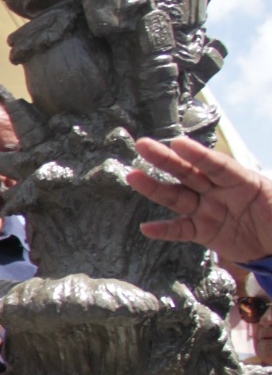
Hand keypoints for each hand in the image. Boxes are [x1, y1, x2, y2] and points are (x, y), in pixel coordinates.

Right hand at [127, 136, 271, 263]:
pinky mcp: (202, 231)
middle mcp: (219, 192)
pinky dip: (164, 230)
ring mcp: (208, 211)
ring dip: (154, 188)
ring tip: (133, 177)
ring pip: (178, 197)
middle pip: (189, 174)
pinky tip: (147, 228)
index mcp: (241, 181)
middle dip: (166, 160)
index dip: (198, 155)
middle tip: (143, 146)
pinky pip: (180, 230)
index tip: (178, 143)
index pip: (217, 166)